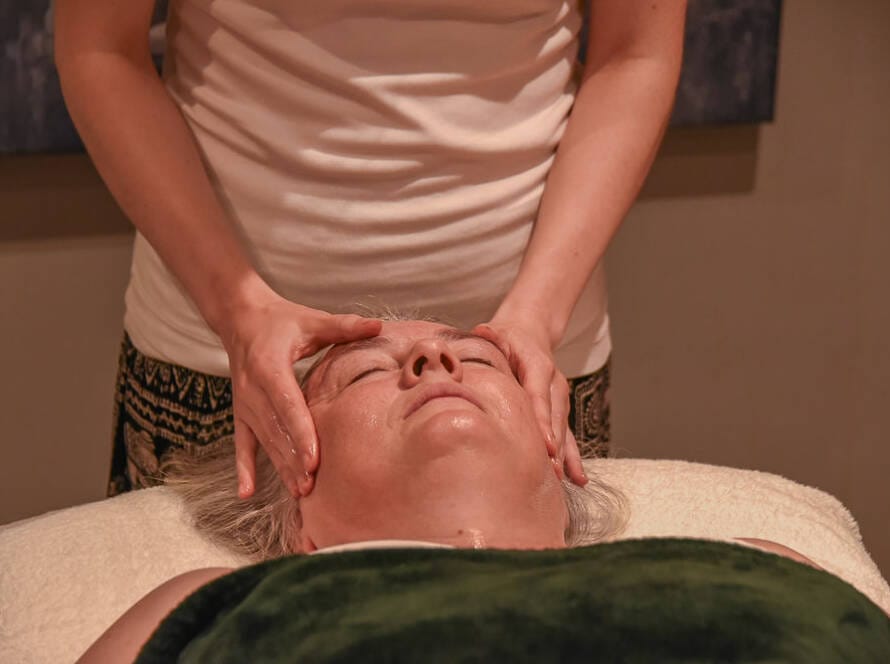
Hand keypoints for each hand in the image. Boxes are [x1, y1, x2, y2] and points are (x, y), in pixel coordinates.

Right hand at [220, 294, 381, 498]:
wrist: (240, 318)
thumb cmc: (281, 320)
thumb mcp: (311, 320)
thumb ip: (344, 326)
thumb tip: (379, 326)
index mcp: (269, 366)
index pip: (286, 405)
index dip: (301, 433)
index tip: (314, 459)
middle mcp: (252, 389)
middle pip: (275, 430)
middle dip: (293, 458)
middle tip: (312, 485)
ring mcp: (245, 404)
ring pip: (264, 440)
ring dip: (279, 466)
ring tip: (299, 492)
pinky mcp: (241, 412)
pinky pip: (242, 443)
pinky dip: (244, 468)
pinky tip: (246, 493)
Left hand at [471, 320, 587, 485]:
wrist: (528, 334)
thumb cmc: (508, 339)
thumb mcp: (498, 333)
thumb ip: (492, 335)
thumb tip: (483, 331)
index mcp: (539, 367)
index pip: (540, 397)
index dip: (544, 421)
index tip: (547, 446)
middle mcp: (554, 384)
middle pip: (555, 418)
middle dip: (555, 446)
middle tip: (551, 472)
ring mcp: (558, 399)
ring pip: (564, 429)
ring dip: (564, 455)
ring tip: (564, 480)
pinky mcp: (558, 410)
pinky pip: (567, 435)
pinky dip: (572, 457)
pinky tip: (578, 479)